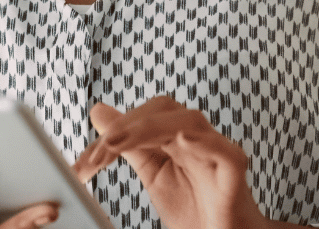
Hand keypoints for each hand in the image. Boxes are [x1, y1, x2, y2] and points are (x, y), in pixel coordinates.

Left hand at [72, 97, 274, 228]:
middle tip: (97, 154)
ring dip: (149, 128)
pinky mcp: (234, 174)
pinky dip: (206, 143)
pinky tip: (182, 140)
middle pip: (163, 110)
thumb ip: (127, 144)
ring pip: (189, 123)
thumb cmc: (196, 208)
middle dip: (125, 128)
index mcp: (176, 136)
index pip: (142, 116)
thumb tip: (99, 113)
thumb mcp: (152, 174)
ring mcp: (217, 154)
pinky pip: (225, 152)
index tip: (84, 161)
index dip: (113, 131)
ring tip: (117, 144)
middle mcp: (196, 138)